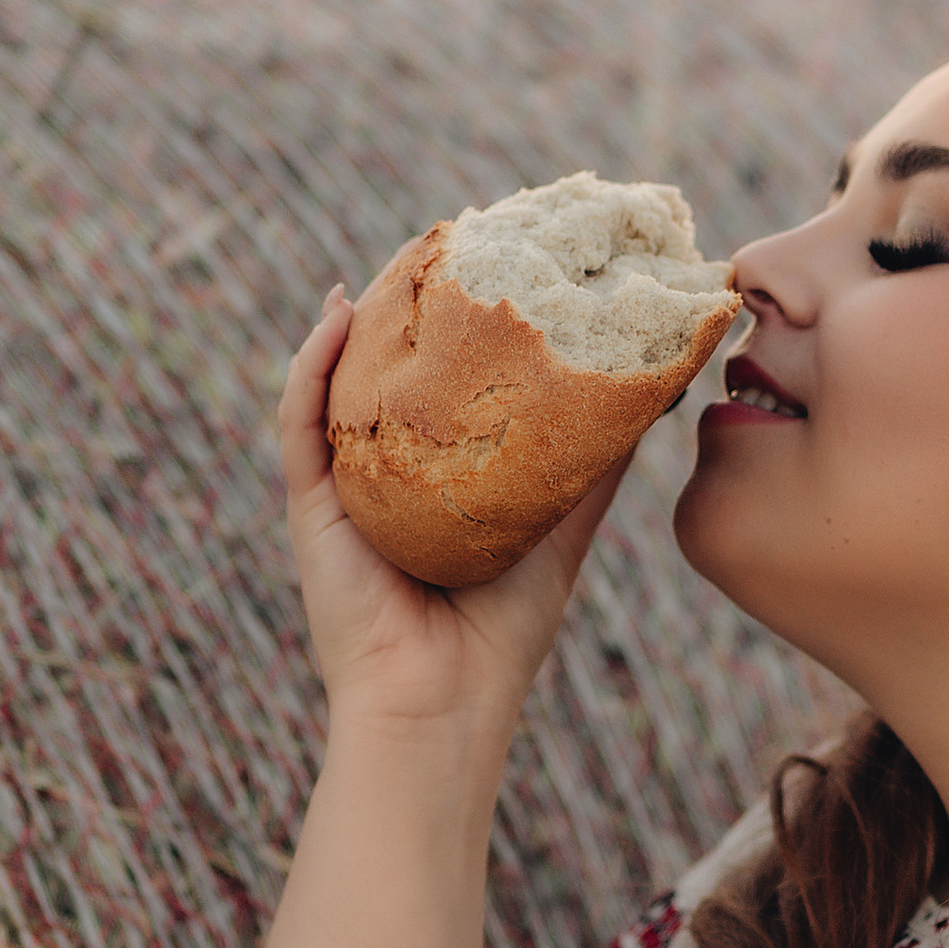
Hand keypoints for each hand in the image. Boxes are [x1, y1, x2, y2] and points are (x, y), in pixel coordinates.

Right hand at [278, 287, 628, 742]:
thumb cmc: (503, 635)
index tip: (497, 265)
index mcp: (436, 478)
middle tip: (447, 240)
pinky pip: (300, 419)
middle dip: (410, 306)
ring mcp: (342, 485)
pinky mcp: (308, 505)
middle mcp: (385, 474)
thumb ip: (592, 469)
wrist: (440, 707)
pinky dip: (311, 364)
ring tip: (395, 259)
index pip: (442, 385)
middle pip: (389, 372)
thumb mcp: (561, 531)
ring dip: (360, 316)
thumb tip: (648, 394)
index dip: (462, 324)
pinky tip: (337, 311)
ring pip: (340, 382)